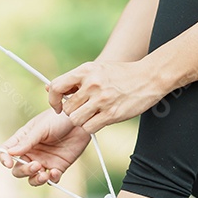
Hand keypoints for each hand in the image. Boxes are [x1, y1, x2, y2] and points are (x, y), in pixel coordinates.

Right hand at [0, 109, 91, 186]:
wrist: (82, 121)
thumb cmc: (59, 118)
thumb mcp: (42, 127)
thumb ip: (27, 141)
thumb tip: (10, 153)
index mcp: (23, 140)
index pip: (6, 151)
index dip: (4, 159)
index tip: (9, 164)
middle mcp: (31, 152)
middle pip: (19, 169)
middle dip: (24, 171)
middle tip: (35, 165)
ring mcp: (44, 161)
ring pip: (33, 178)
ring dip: (36, 179)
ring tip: (44, 174)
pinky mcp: (58, 167)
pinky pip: (51, 179)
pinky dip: (51, 179)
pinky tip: (55, 172)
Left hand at [47, 60, 167, 133]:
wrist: (149, 77)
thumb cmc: (121, 74)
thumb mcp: (96, 69)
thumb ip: (74, 80)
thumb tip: (48, 87)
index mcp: (86, 71)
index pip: (57, 87)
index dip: (53, 100)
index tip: (58, 106)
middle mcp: (92, 84)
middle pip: (67, 108)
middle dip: (72, 112)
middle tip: (83, 110)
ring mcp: (102, 100)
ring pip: (75, 120)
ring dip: (81, 121)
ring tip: (92, 115)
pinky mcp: (111, 114)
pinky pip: (89, 128)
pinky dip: (92, 127)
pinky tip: (100, 119)